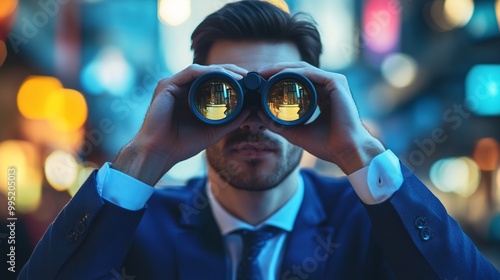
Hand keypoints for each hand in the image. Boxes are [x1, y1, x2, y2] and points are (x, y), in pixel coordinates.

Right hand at [112, 64, 249, 184]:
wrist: (160, 152)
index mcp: (192, 97)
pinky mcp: (167, 84)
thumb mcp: (213, 131)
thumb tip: (249, 111)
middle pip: (211, 72)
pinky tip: (223, 76)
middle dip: (232, 71)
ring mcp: (174, 84)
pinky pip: (191, 72)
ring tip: (241, 76)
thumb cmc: (182, 144)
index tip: (250, 83)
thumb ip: (230, 121)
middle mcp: (183, 88)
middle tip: (249, 75)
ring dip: (224, 70)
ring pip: (203, 70)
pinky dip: (209, 72)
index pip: (215, 82)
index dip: (233, 79)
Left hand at [258, 62, 384, 173]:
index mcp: (322, 95)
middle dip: (276, 70)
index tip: (260, 83)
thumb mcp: (296, 131)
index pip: (297, 80)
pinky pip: (310, 73)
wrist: (346, 151)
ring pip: (302, 69)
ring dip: (281, 69)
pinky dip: (293, 73)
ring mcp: (334, 82)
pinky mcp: (337, 83)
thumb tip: (259, 114)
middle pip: (298, 71)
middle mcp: (328, 86)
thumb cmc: (327, 145)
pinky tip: (278, 77)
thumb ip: (278, 123)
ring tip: (263, 73)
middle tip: (258, 74)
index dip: (277, 79)